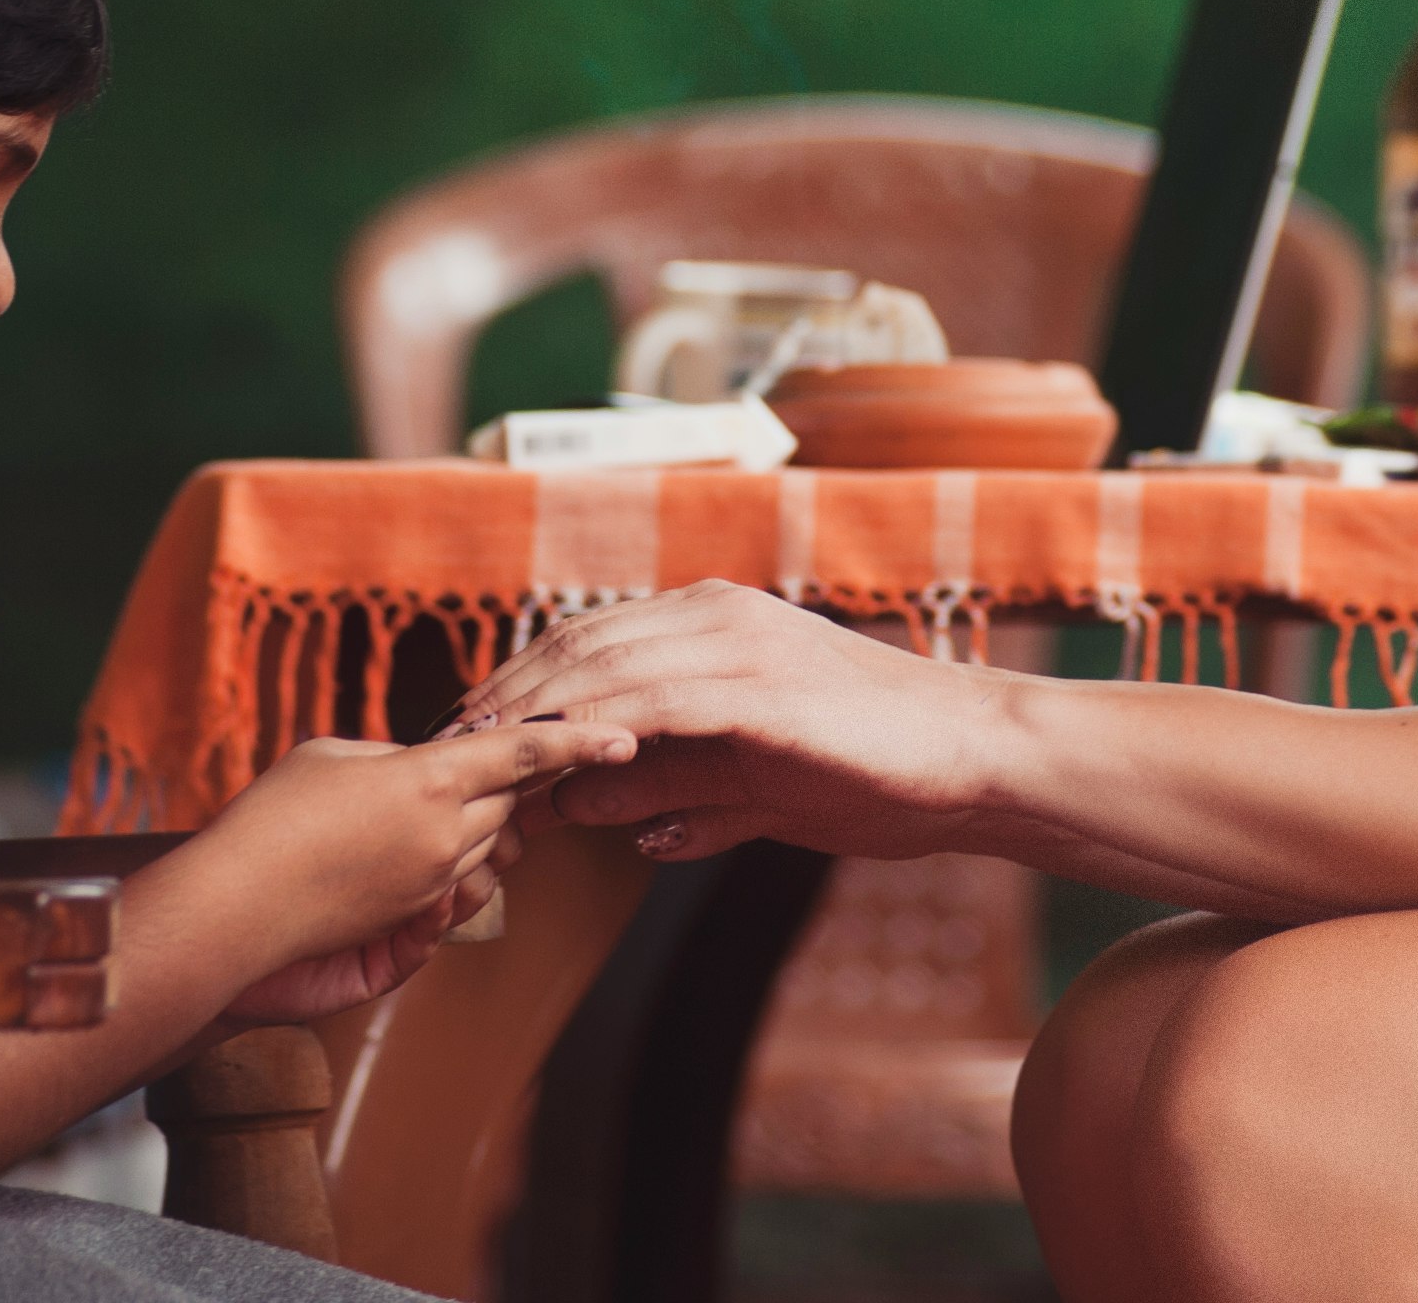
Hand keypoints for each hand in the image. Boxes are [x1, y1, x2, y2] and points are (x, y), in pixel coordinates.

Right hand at [181, 724, 622, 1002]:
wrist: (228, 913)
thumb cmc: (268, 822)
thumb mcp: (331, 757)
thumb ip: (394, 758)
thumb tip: (421, 768)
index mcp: (430, 781)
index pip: (523, 753)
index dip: (578, 740)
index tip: (625, 735)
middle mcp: (446, 836)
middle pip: (509, 803)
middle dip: (505, 786)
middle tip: (480, 771)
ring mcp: (432, 886)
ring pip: (486, 847)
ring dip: (468, 828)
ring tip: (406, 818)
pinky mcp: (413, 925)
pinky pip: (456, 889)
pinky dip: (443, 868)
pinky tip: (398, 857)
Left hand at [447, 582, 1004, 862]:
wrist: (975, 760)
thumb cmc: (875, 769)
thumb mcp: (752, 784)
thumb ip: (672, 786)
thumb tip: (581, 803)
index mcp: (712, 624)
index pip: (585, 644)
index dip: (515, 691)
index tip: (459, 743)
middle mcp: (716, 614)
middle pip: (575, 646)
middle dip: (502, 701)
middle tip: (442, 754)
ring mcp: (740, 641)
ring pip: (603, 665)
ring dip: (532, 715)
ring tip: (478, 764)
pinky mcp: (764, 683)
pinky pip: (657, 700)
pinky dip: (600, 727)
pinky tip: (560, 765)